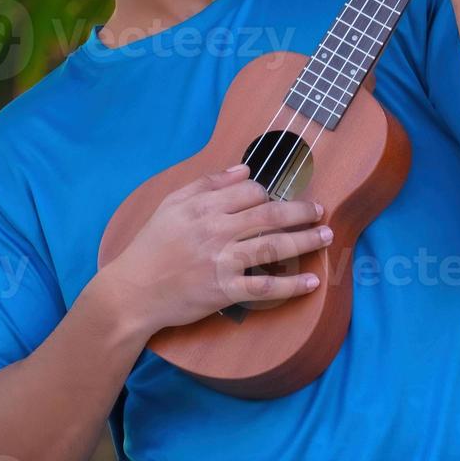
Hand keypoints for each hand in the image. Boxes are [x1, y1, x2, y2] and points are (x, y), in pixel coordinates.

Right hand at [102, 167, 328, 333]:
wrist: (133, 291)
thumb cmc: (151, 246)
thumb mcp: (171, 205)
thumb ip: (207, 184)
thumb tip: (244, 169)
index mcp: (204, 206)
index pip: (252, 192)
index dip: (272, 194)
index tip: (284, 198)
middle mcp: (216, 230)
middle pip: (271, 216)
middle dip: (302, 212)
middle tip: (321, 211)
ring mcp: (222, 261)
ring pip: (274, 247)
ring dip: (306, 241)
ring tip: (327, 236)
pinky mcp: (224, 290)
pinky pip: (265, 287)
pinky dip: (291, 286)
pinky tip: (311, 283)